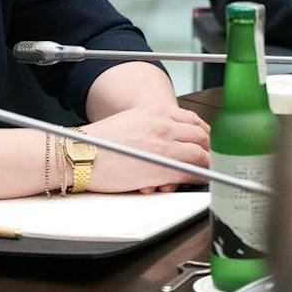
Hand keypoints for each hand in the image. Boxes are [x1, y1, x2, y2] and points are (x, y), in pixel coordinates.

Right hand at [82, 104, 210, 193]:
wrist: (79, 155)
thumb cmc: (97, 144)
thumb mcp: (128, 124)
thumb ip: (151, 128)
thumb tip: (163, 141)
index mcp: (154, 112)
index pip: (191, 118)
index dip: (201, 132)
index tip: (204, 141)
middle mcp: (163, 124)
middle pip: (201, 133)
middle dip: (209, 146)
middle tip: (212, 157)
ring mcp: (165, 144)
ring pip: (201, 151)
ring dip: (208, 161)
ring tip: (210, 170)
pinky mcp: (164, 166)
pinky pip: (193, 170)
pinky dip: (201, 175)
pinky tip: (201, 180)